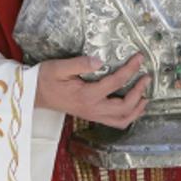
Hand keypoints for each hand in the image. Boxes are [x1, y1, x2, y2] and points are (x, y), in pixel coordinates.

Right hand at [35, 54, 149, 129]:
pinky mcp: (91, 116)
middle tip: (146, 77)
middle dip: (139, 92)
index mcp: (86, 95)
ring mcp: (93, 115)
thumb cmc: (45, 78)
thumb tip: (100, 61)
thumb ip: (80, 63)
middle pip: (124, 106)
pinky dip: (128, 116)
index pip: (116, 83)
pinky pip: (115, 122)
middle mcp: (92, 108)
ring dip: (136, 109)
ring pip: (122, 120)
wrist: (34, 94)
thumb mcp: (60, 66)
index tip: (139, 58)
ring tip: (145, 96)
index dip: (130, 70)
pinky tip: (132, 106)